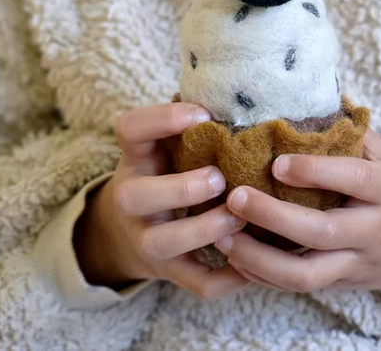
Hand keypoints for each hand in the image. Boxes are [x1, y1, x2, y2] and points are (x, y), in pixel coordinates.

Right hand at [75, 101, 249, 299]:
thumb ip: (195, 129)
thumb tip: (252, 98)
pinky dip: (227, 278)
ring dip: (204, 230)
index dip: (162, 119)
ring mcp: (145, 239)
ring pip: (163, 243)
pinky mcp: (168, 273)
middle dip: (181, 188)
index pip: (130, 129)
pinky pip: (196, 283)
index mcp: (136, 159)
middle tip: (220, 177)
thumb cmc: (164, 173)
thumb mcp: (165, 148)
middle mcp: (131, 199)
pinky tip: (254, 263)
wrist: (125, 234)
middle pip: (136, 195)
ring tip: (240, 216)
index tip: (203, 115)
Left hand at [214, 129, 380, 294]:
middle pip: (322, 232)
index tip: (277, 163)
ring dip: (261, 260)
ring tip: (224, 238)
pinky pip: (301, 287)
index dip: (315, 172)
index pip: (352, 179)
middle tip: (235, 197)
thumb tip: (300, 96)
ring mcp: (357, 263)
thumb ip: (347, 134)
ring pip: (307, 275)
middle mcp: (373, 230)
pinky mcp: (343, 284)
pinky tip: (236, 259)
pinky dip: (266, 277)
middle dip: (274, 218)